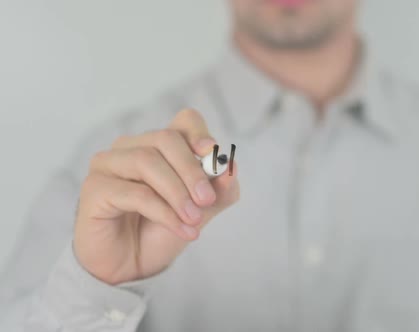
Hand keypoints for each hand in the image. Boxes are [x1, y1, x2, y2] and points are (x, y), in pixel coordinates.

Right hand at [73, 109, 239, 284]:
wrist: (130, 266)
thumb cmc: (161, 231)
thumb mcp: (201, 211)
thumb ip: (219, 191)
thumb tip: (230, 168)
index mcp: (159, 145)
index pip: (183, 121)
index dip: (199, 133)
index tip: (213, 154)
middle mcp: (131, 147)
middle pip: (165, 139)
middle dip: (192, 170)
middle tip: (207, 200)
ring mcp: (108, 164)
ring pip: (147, 162)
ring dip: (177, 193)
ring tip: (194, 220)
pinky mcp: (94, 188)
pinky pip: (134, 193)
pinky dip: (164, 212)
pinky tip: (181, 228)